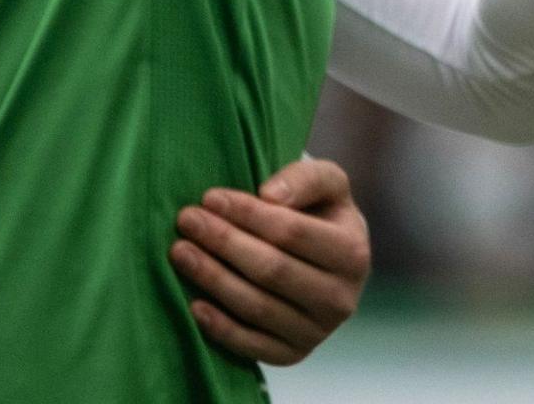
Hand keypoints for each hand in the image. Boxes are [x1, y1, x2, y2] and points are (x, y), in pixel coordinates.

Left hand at [174, 155, 368, 366]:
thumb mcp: (327, 185)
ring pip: (256, 306)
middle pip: (271, 270)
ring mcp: (318, 332)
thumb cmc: (319, 216)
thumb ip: (305, 179)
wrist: (327, 263)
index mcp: (353, 253)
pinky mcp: (294, 355)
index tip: (210, 197)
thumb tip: (269, 196)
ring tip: (180, 252)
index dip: (247, 214)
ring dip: (212, 279)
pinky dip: (220, 327)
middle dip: (224, 242)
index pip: (292, 233)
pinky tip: (194, 303)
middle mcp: (341, 298)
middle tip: (187, 220)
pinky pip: (251, 345)